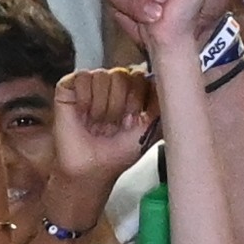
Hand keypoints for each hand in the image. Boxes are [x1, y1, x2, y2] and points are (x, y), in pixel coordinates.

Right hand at [32, 69, 158, 234]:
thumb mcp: (150, 129)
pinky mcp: (69, 87)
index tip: (134, 119)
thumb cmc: (118, 154)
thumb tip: (174, 83)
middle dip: (119, 104)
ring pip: (103, 75)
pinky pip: (82, 77)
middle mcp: (112, 84)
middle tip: (113, 125)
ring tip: (97, 123)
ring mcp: (91, 84)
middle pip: (123, 73)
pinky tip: (82, 114)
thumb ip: (162, 106)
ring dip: (101, 106)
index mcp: (132, 91)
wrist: (92, 170)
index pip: (141, 75)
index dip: (138, 98)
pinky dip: (84, 99)